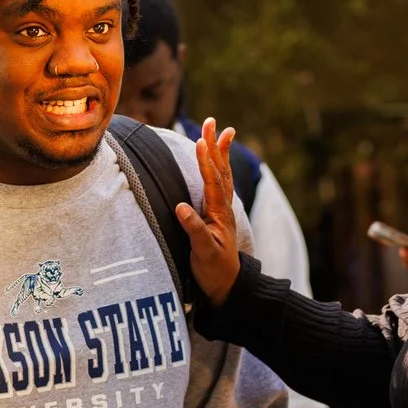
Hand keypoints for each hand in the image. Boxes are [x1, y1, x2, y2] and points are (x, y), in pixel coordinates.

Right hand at [174, 116, 242, 305]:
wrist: (227, 285)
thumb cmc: (214, 270)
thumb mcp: (202, 252)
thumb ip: (193, 229)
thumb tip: (181, 206)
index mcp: (218, 213)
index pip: (211, 181)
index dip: (205, 161)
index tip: (200, 140)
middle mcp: (222, 207)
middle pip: (219, 170)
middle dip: (215, 145)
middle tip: (212, 122)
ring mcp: (221, 210)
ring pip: (222, 174)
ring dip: (220, 152)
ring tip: (222, 131)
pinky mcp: (218, 214)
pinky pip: (220, 183)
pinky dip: (218, 167)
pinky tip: (218, 160)